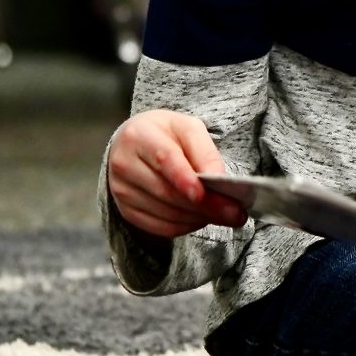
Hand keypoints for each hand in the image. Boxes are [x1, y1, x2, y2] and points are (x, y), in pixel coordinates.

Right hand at [107, 110, 248, 238]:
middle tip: (235, 213)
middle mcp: (124, 164)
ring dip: (197, 217)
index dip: (185, 179)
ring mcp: (121, 190)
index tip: (205, 194)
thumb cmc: (165, 135)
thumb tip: (218, 179)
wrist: (134, 144)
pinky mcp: (125, 210)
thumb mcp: (187, 128)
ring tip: (222, 214)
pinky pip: (158, 226)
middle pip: (166, 191)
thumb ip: (204, 151)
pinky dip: (183, 227)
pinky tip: (200, 219)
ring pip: (164, 212)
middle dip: (204, 205)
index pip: (164, 160)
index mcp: (139, 135)